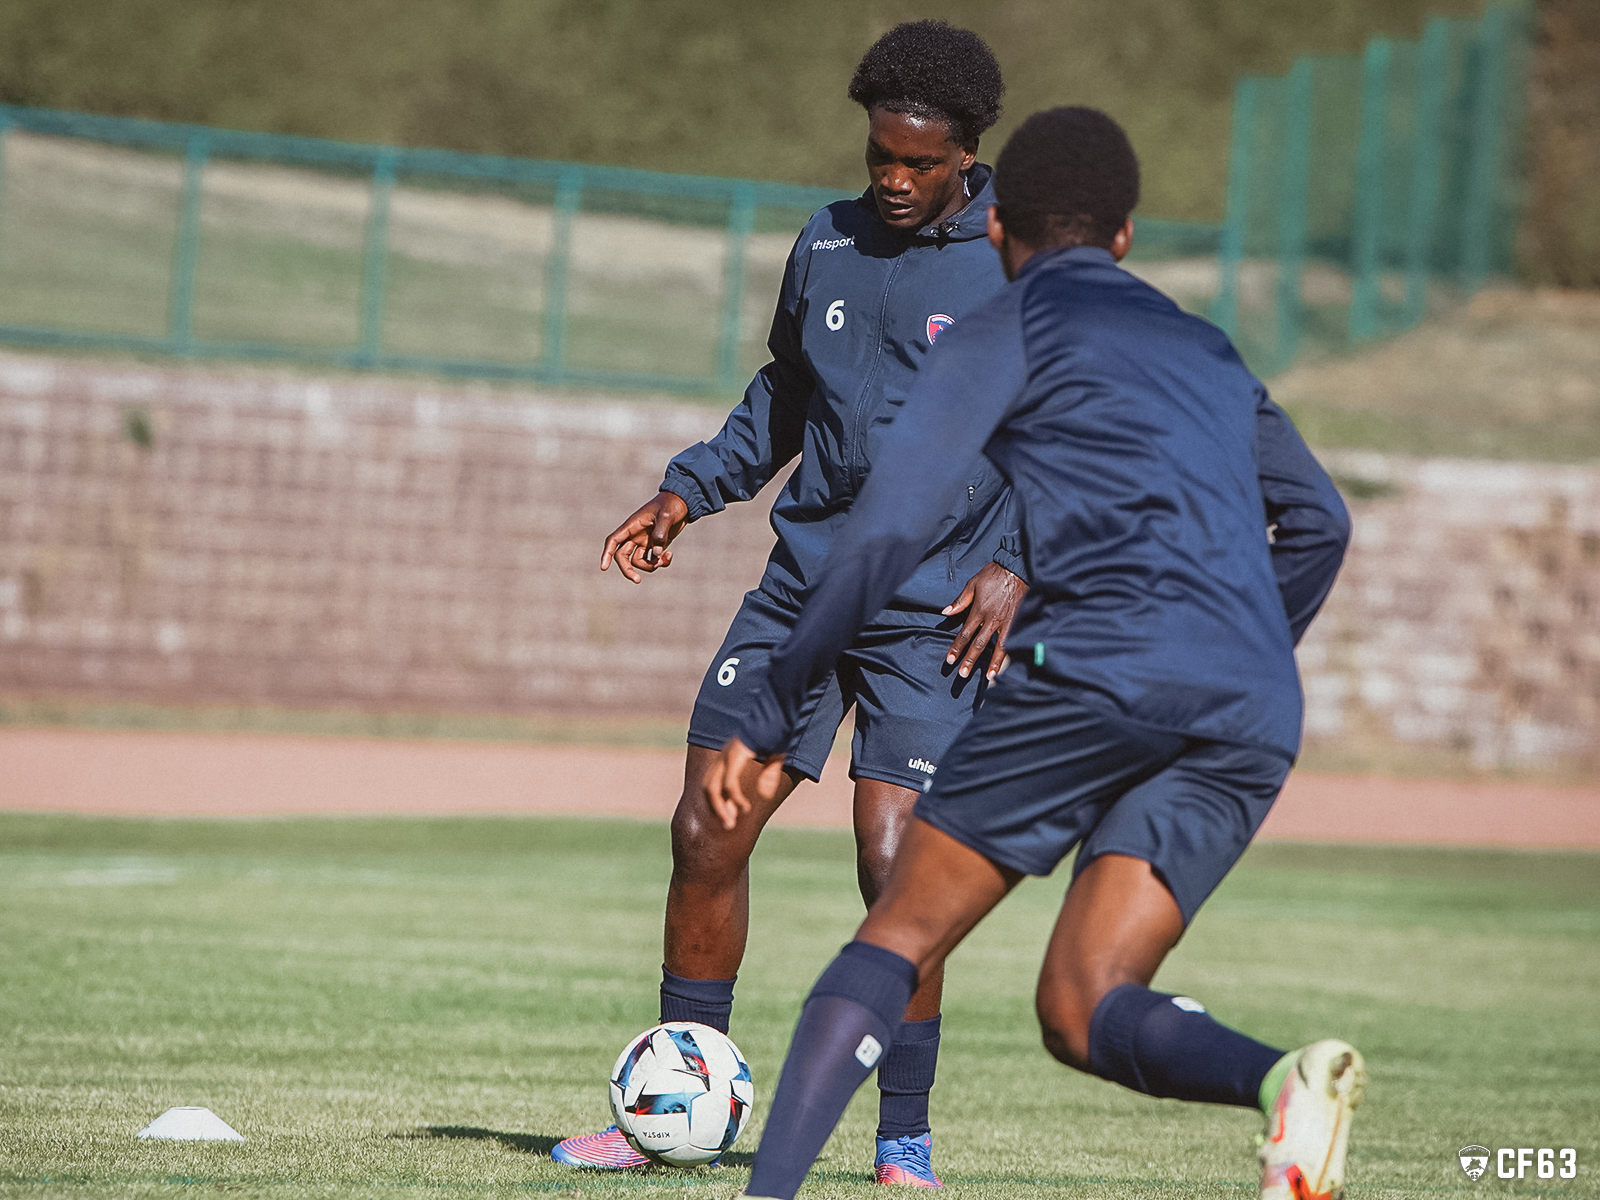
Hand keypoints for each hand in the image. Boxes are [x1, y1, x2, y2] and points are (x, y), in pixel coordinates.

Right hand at [600, 491, 689, 582]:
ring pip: (639, 561)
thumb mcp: (666, 516)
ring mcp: (645, 541)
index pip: (613, 541)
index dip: (607, 554)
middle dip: (628, 570)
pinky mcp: (656, 545)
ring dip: (650, 566)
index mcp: (632, 526)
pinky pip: (653, 560)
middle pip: (623, 556)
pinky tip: (669, 555)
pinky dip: (660, 562)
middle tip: (637, 580)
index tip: (604, 568)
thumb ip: (660, 534)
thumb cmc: (671, 505)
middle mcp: (635, 535)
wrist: (683, 502)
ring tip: (664, 559)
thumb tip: (657, 553)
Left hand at [701, 738, 786, 831]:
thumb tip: (764, 792)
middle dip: (717, 809)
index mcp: (728, 755)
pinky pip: (730, 784)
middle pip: (708, 787)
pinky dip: (736, 799)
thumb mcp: (772, 758)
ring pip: (713, 788)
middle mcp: (724, 755)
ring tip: (732, 822)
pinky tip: (745, 808)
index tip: (730, 817)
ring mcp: (728, 755)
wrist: (780, 711)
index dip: (718, 802)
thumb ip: (767, 775)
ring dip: (721, 808)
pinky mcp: (736, 755)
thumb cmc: (779, 733)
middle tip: (729, 825)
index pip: (713, 782)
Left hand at [943, 563, 1024, 679]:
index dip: (956, 648)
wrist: (1017, 568)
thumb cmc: (994, 574)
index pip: (965, 634)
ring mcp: (1006, 621)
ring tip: (989, 677)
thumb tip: (945, 612)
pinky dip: (1010, 653)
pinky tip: (1008, 663)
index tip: (950, 660)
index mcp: (979, 610)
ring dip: (993, 663)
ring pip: (998, 646)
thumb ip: (960, 601)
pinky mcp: (1018, 620)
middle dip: (970, 660)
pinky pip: (1013, 640)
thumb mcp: (973, 583)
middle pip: (979, 644)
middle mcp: (992, 619)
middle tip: (963, 674)